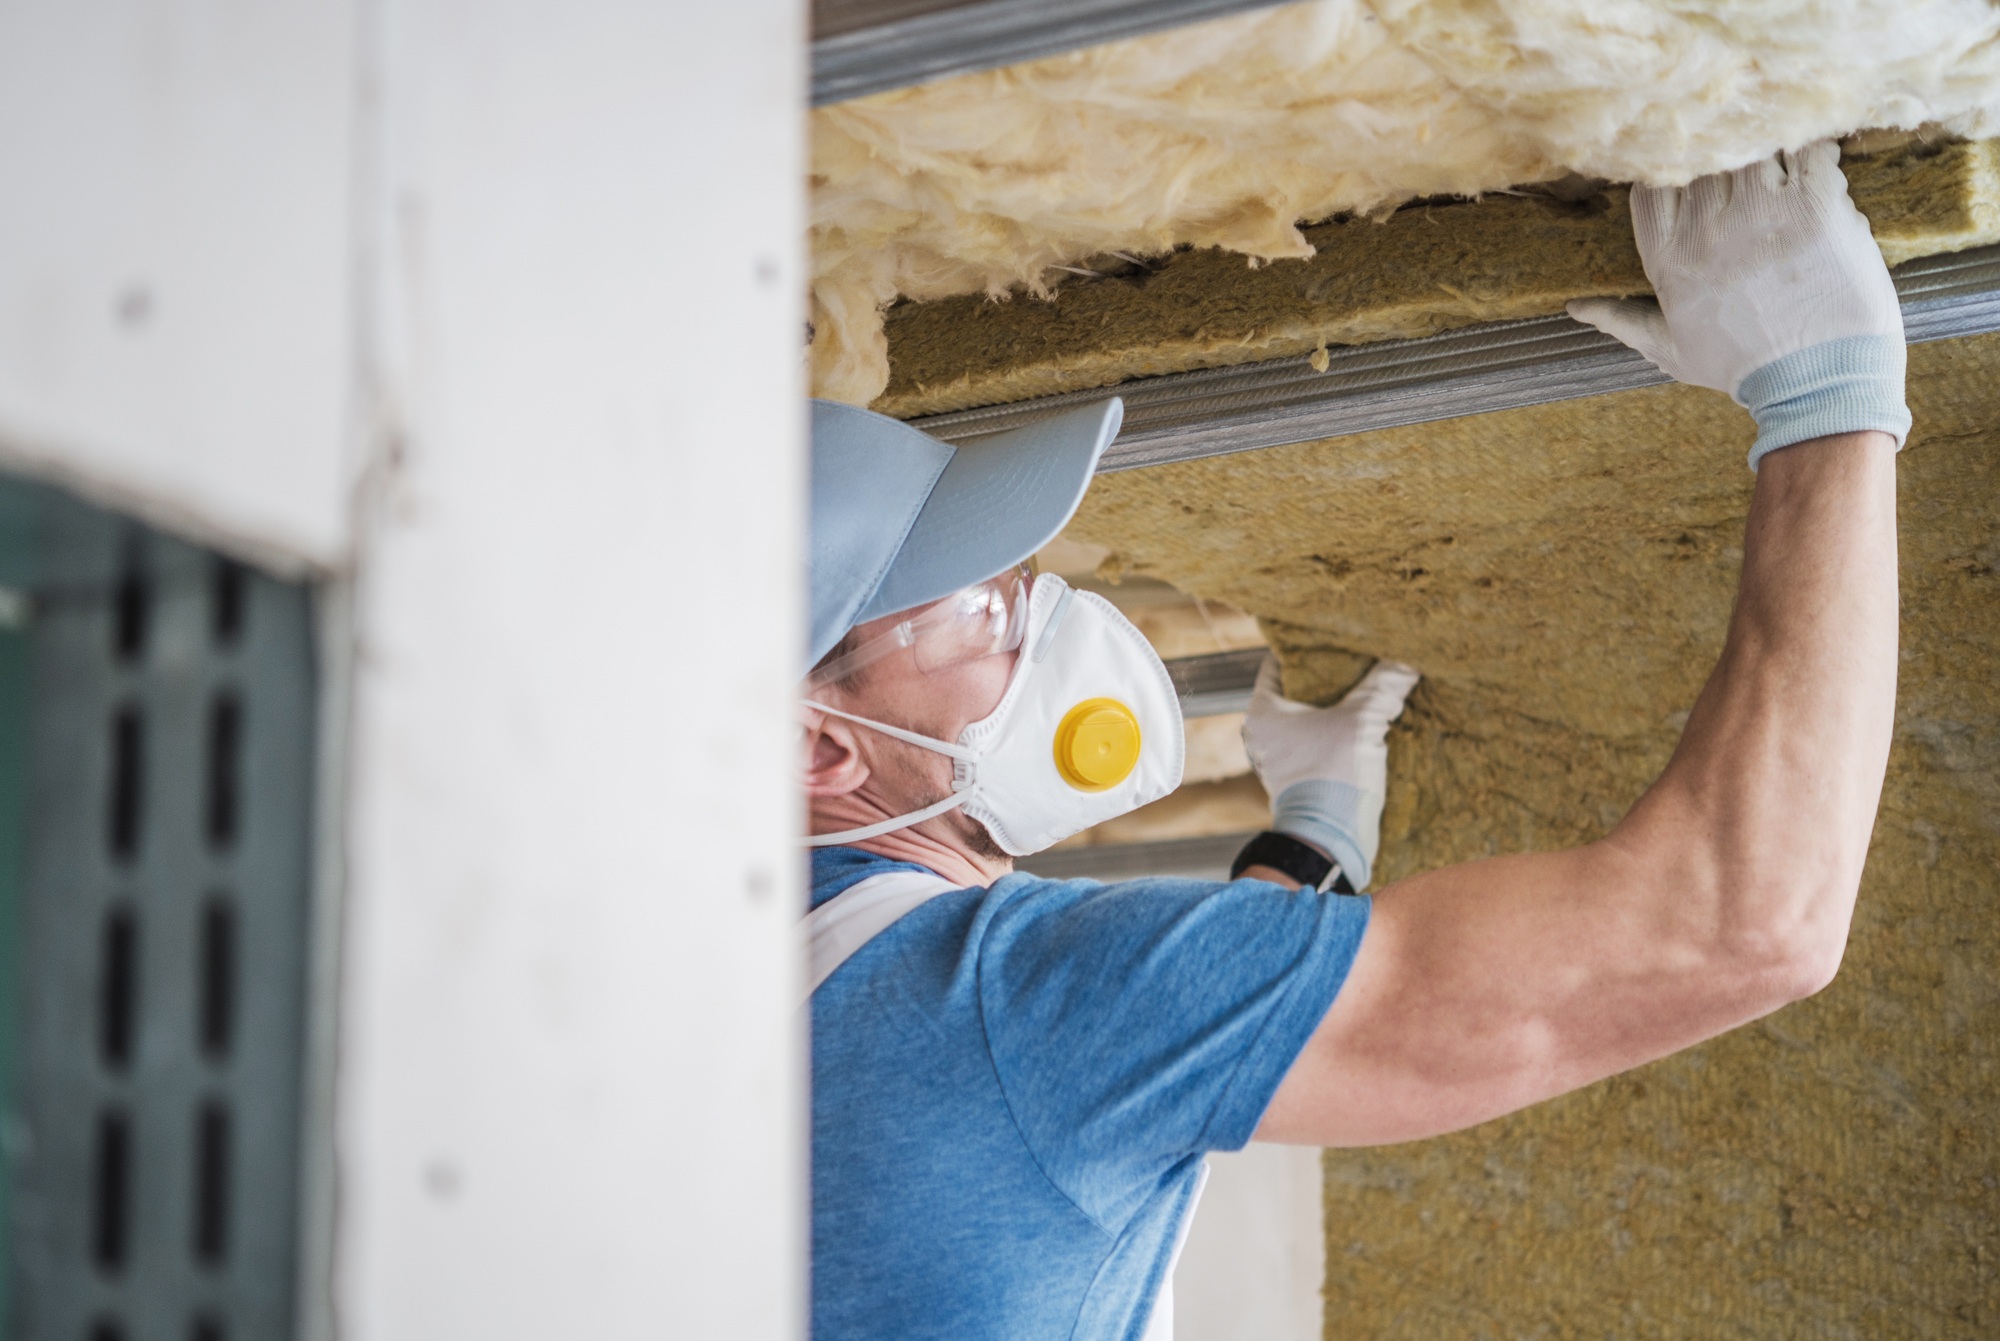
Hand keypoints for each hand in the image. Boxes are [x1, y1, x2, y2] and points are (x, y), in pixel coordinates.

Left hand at [1241, 656, 1418, 889]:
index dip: (1306, 646)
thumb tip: (1408, 659)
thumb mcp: (1362, 722)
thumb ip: (1384, 686)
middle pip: (1299, 689)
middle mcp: (1265, 733)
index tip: (1333, 633)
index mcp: (1263, 712)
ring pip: (1312, 717)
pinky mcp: (1302, 776)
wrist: (1330, 841)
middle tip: (1359, 654)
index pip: (1279, 663)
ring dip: (1339, 705)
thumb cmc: (1333, 777)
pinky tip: (1370, 718)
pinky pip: (1321, 741)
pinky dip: (1341, 729)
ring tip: (1370, 682)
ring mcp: (1283, 757)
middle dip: (1329, 675)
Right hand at [1568, 141, 1909, 467]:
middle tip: (1747, 158)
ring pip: (1756, 145)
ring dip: (1772, 145)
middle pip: (1707, 156)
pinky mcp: (1815, 206)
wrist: (1817, 380)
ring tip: (1785, 158)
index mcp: (1668, 258)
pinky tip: (1819, 162)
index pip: (1653, 184)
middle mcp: (1707, 229)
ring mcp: (1760, 213)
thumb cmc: (1743, 365)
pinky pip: (1809, 148)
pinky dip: (1815, 147)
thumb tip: (1575, 308)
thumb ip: (1621, 320)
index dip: (1672, 170)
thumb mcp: (1670, 348)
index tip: (1693, 173)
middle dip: (1726, 152)